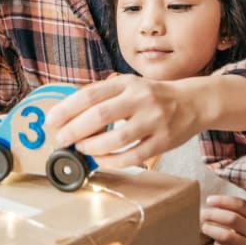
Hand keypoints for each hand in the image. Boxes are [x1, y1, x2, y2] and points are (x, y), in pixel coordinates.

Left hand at [44, 74, 201, 168]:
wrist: (194, 102)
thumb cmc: (152, 96)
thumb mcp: (128, 86)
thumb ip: (103, 96)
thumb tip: (68, 114)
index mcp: (127, 83)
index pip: (90, 95)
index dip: (67, 109)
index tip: (52, 121)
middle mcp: (140, 99)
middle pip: (99, 115)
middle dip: (74, 130)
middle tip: (61, 140)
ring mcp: (153, 120)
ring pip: (116, 138)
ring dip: (92, 147)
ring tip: (81, 148)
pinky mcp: (163, 141)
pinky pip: (134, 156)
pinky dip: (113, 161)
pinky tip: (101, 160)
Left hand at [201, 195, 245, 244]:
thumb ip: (236, 210)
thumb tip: (211, 201)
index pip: (240, 205)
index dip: (222, 200)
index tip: (209, 200)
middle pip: (232, 219)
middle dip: (213, 215)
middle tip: (202, 214)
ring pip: (227, 236)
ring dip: (212, 230)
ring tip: (204, 227)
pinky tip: (216, 242)